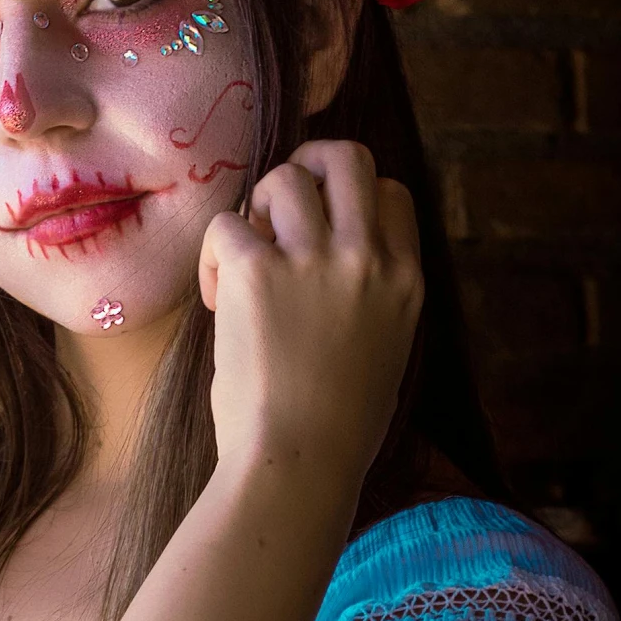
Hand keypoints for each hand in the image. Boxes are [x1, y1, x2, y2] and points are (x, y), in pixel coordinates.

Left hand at [197, 141, 421, 511]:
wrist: (299, 462)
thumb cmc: (337, 428)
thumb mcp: (385, 352)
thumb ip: (372, 297)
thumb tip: (330, 262)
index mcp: (406, 281)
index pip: (392, 193)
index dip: (353, 200)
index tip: (324, 234)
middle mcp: (366, 258)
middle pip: (347, 157)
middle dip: (308, 164)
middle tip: (278, 207)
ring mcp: (313, 260)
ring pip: (284, 178)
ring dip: (256, 207)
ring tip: (245, 257)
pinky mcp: (257, 272)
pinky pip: (226, 224)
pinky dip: (213, 256)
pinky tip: (216, 299)